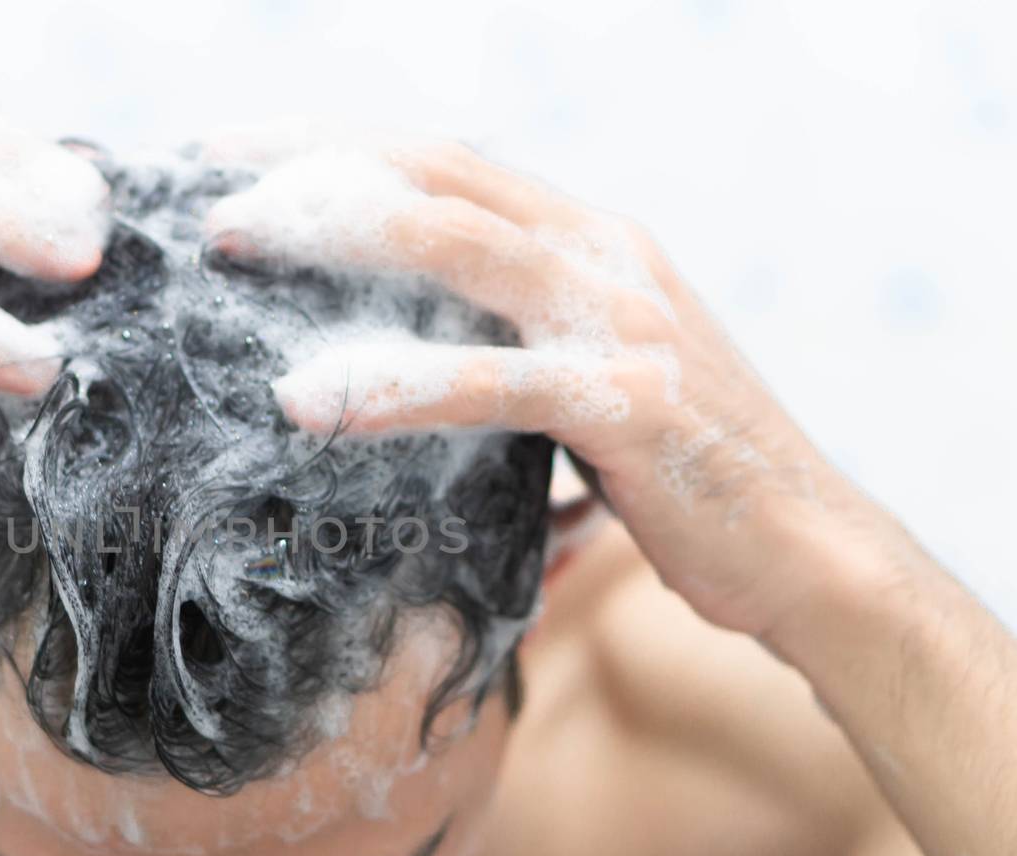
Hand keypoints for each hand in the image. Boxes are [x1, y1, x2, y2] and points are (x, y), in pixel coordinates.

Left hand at [201, 127, 897, 639]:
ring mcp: (620, 319)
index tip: (240, 154)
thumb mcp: (587, 377)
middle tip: (208, 197)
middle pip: (434, 176)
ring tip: (232, 251)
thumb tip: (403, 351)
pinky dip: (394, 384)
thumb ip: (511, 340)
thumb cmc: (681, 471)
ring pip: (456, 245)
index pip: (443, 162)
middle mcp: (602, 254)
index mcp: (588, 240)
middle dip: (313, 170)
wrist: (808, 549)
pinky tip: (311, 401)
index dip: (336, 144)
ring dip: (334, 235)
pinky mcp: (626, 402)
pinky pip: (490, 382)